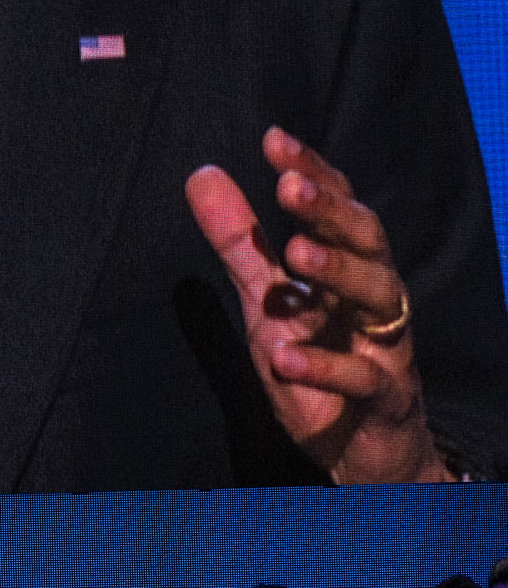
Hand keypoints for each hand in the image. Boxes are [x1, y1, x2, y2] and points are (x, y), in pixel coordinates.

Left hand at [186, 128, 449, 482]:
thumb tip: (202, 174)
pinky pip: (361, 378)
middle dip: (330, 211)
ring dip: (336, 271)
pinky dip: (323, 366)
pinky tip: (283, 358)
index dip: (312, 172)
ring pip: (379, 294)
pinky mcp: (383, 397)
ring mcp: (384, 345)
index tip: (274, 140)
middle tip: (287, 188)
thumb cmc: (315, 358)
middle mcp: (373, 295)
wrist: (358, 447)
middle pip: (368, 238)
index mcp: (347, 265)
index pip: (338, 205)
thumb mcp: (266, 300)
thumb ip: (239, 243)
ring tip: (294, 257)